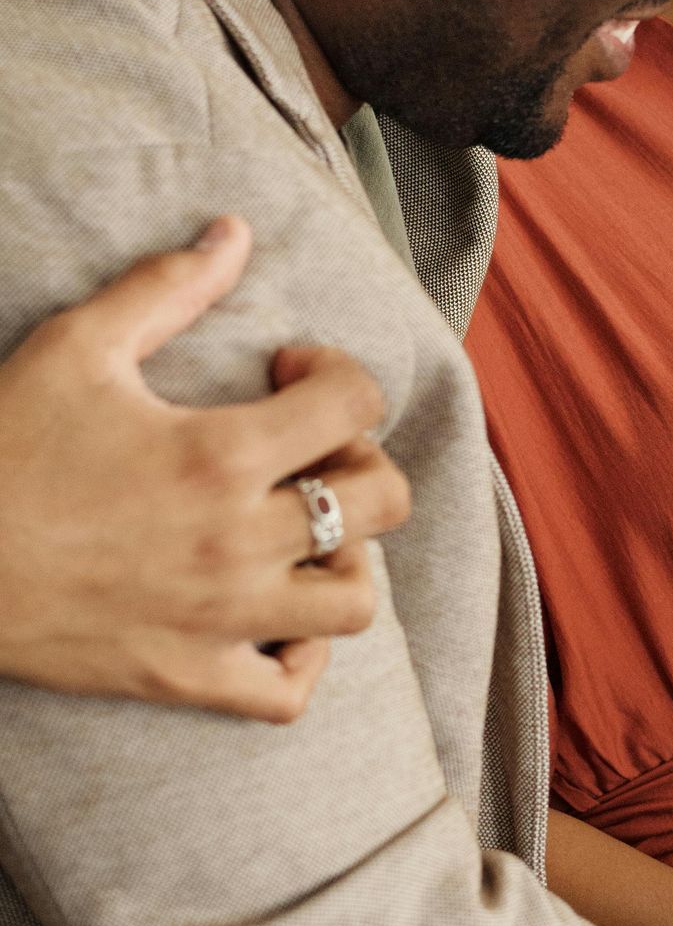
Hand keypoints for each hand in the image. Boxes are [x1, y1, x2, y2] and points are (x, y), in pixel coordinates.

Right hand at [0, 218, 410, 719]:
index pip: (356, 403)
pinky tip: (275, 615)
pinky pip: (289, 693)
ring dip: (346, 557)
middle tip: (308, 448)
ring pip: (355, 600)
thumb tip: (234, 232)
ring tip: (301, 530)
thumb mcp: (76, 346)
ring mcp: (220, 620)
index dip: (337, 370)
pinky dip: (302, 658)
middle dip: (362, 460)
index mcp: (220, 454)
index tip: (287, 369)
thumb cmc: (2, 448)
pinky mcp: (186, 678)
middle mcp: (238, 543)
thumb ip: (166, 288)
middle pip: (383, 502)